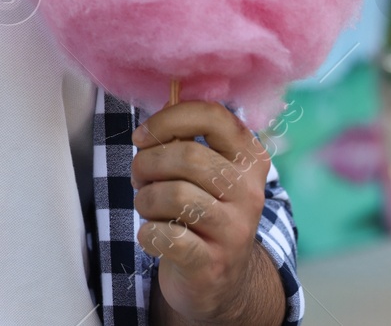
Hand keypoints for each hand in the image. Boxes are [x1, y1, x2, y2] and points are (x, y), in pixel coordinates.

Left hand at [131, 101, 282, 325]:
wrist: (219, 279)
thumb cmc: (199, 210)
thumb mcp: (202, 171)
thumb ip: (185, 139)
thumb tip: (158, 112)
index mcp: (248, 157)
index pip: (212, 115)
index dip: (168, 119)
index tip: (142, 137)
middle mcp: (250, 191)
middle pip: (186, 156)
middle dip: (147, 164)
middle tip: (140, 178)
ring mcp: (235, 229)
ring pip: (174, 195)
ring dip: (146, 200)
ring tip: (149, 208)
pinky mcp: (213, 263)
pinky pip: (168, 236)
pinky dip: (148, 234)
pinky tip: (153, 236)